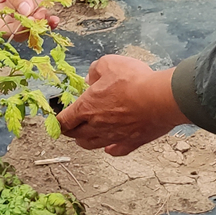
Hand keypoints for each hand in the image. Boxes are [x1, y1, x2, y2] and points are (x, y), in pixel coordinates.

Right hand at [0, 0, 54, 34]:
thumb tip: (25, 11)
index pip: (6, 28)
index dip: (17, 29)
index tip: (29, 22)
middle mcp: (9, 9)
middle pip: (21, 28)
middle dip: (33, 27)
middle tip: (41, 20)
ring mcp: (23, 4)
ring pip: (33, 22)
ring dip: (43, 24)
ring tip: (52, 20)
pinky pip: (41, 12)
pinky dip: (48, 16)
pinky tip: (54, 16)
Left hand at [58, 56, 186, 155]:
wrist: (159, 99)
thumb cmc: (134, 82)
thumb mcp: (109, 63)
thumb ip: (96, 69)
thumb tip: (90, 77)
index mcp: (87, 108)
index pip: (65, 120)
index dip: (58, 121)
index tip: (56, 120)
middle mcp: (97, 126)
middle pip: (76, 135)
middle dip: (70, 131)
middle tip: (69, 127)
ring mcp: (114, 137)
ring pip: (92, 145)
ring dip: (86, 141)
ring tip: (84, 137)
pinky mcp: (131, 142)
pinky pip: (116, 150)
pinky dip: (110, 149)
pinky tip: (110, 147)